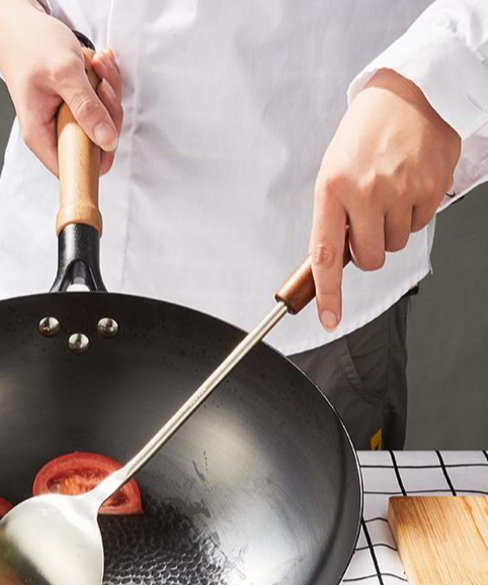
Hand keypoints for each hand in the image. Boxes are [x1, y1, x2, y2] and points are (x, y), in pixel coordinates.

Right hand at [0, 0, 122, 174]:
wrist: (17, 22)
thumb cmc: (30, 44)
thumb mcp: (63, 73)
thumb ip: (86, 108)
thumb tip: (107, 140)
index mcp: (41, 135)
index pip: (74, 170)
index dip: (98, 156)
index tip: (107, 127)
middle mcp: (52, 132)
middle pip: (96, 144)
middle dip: (108, 111)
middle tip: (102, 84)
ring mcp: (65, 119)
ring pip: (103, 122)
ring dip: (108, 90)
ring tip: (98, 64)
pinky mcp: (75, 106)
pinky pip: (100, 104)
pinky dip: (105, 81)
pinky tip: (98, 64)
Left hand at [309, 68, 460, 330]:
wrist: (406, 93)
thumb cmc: (364, 135)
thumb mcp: (333, 172)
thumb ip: (333, 217)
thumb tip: (335, 261)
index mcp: (332, 190)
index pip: (325, 255)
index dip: (328, 293)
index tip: (329, 318)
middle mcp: (365, 192)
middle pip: (368, 259)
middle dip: (367, 251)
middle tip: (367, 221)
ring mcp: (401, 189)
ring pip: (396, 243)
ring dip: (391, 228)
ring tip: (388, 192)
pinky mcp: (431, 186)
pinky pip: (420, 225)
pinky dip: (414, 213)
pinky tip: (408, 184)